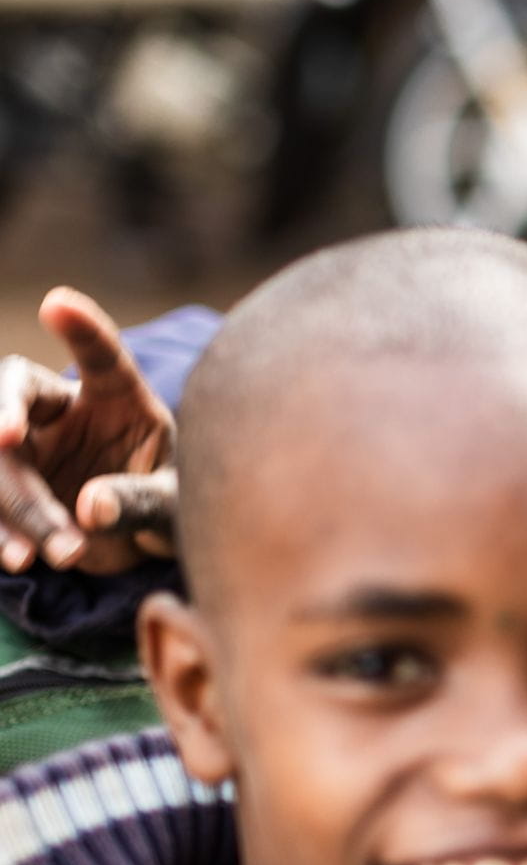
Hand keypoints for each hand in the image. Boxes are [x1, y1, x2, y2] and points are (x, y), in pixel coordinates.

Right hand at [0, 289, 178, 574]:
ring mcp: (26, 448)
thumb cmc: (167, 503)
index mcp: (117, 396)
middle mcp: (62, 412)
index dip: (80, 329)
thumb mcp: (172, 503)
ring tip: (64, 552)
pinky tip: (19, 559)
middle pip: (17, 391)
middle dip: (2, 409)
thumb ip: (140, 501)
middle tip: (4, 437)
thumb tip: (91, 509)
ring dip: (17, 503)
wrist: (143, 544)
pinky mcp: (3, 488)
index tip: (58, 304)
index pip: (100, 355)